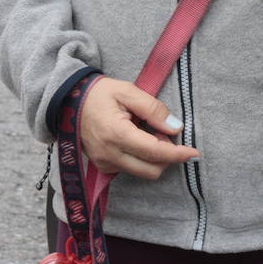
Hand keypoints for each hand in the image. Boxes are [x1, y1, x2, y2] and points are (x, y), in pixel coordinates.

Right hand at [79, 77, 198, 178]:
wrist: (68, 102)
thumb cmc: (99, 93)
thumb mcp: (128, 91)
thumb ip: (153, 109)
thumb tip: (176, 128)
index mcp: (117, 134)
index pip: (155, 152)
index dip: (177, 154)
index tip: (194, 152)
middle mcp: (110, 154)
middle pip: (151, 170)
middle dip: (166, 156)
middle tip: (164, 133)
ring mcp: (104, 163)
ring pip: (141, 172)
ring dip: (154, 158)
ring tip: (148, 133)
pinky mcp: (102, 166)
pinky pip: (129, 169)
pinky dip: (140, 159)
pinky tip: (136, 140)